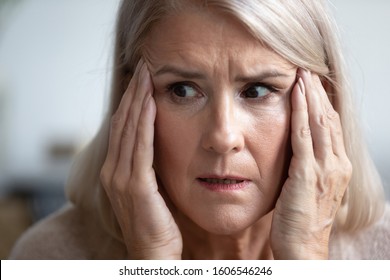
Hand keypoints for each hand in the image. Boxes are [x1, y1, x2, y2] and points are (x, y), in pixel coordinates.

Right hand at [100, 60, 181, 258]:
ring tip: (146, 75)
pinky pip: (141, 147)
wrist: (153, 253)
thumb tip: (156, 142)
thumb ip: (147, 164)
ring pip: (129, 130)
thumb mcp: (149, 187)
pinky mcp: (135, 185)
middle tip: (143, 66)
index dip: (131, 100)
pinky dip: (144, 123)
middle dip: (133, 92)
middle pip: (123, 122)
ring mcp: (121, 178)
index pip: (123, 127)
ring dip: (138, 100)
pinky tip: (150, 103)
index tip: (142, 78)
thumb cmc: (156, 220)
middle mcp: (113, 170)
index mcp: (116, 170)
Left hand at [271, 69, 351, 258]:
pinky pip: (304, 137)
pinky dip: (301, 112)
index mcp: (337, 167)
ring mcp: (324, 169)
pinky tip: (296, 95)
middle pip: (329, 119)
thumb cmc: (301, 219)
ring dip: (311, 95)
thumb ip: (306, 165)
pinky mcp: (307, 176)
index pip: (332, 126)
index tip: (312, 83)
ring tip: (302, 73)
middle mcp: (336, 164)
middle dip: (318, 92)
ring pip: (320, 122)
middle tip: (307, 69)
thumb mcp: (308, 187)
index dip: (323, 102)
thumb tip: (296, 147)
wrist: (302, 247)